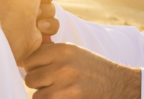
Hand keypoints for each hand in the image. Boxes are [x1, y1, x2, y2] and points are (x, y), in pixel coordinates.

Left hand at [24, 43, 140, 98]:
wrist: (118, 84)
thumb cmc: (93, 69)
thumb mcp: (75, 53)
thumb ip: (50, 50)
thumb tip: (25, 51)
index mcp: (62, 49)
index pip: (28, 59)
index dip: (32, 68)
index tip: (42, 72)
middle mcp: (62, 64)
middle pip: (29, 77)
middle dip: (38, 83)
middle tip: (51, 84)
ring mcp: (65, 82)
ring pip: (36, 94)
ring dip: (44, 96)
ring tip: (58, 92)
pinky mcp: (68, 96)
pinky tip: (62, 97)